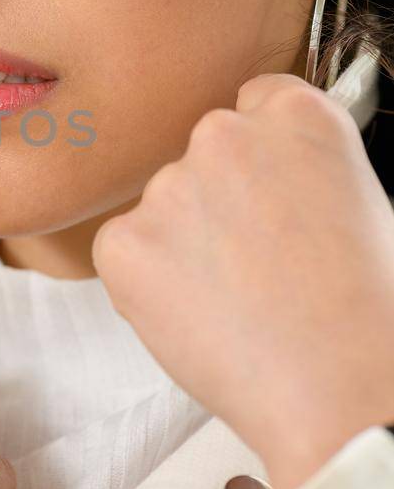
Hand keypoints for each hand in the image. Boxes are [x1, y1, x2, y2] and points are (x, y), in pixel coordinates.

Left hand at [91, 72, 393, 488]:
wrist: (338, 384)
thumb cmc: (366, 312)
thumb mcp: (363, 207)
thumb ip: (304, 175)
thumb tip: (276, 188)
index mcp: (297, 115)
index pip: (254, 103)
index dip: (260, 158)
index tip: (264, 193)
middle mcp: (226, 135)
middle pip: (203, 155)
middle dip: (216, 201)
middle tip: (252, 266)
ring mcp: (168, 186)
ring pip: (162, 209)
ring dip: (181, 246)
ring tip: (236, 306)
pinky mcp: (123, 241)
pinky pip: (124, 253)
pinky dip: (145, 286)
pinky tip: (198, 319)